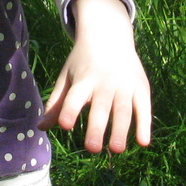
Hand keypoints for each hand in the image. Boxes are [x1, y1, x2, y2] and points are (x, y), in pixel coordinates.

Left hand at [40, 0, 151, 153]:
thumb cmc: (82, 62)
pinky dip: (144, 125)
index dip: (69, 110)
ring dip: (121, 131)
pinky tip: (143, 143)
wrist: (109, 35)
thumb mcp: (67, 77)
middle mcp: (104, 82)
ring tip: (116, 150)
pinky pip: (144, 108)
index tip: (65, 125)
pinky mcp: (141, 87)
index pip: (74, 97)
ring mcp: (125, 85)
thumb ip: (56, 103)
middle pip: (101, 107)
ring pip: (123, 110)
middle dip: (97, 128)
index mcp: (83, 80)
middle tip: (92, 149)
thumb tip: (41, 127)